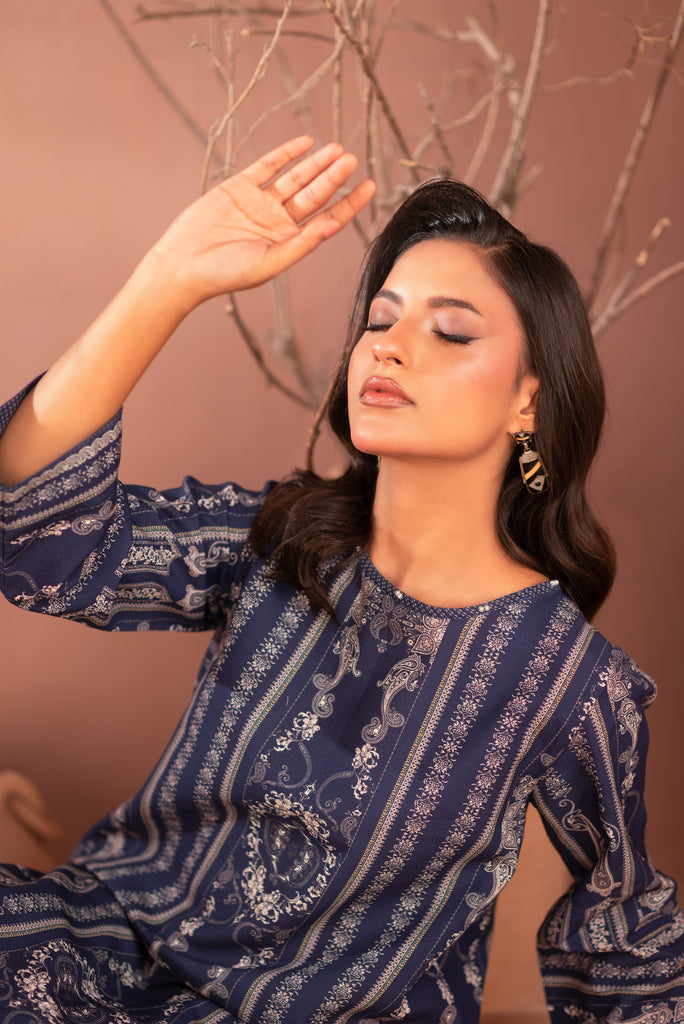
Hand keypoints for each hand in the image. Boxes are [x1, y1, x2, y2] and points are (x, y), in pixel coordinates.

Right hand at [150, 135, 375, 309]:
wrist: (183, 266)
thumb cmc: (225, 274)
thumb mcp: (269, 262)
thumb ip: (301, 244)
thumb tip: (333, 228)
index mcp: (289, 242)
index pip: (327, 219)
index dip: (349, 203)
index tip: (370, 187)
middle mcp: (278, 222)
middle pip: (314, 195)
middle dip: (334, 177)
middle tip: (352, 160)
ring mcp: (259, 203)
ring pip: (295, 178)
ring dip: (315, 164)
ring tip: (337, 150)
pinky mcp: (238, 187)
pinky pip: (266, 167)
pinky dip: (284, 154)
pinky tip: (305, 143)